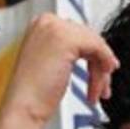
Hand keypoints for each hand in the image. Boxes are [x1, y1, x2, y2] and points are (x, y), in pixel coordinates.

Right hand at [0, 14, 118, 126]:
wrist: (24, 107)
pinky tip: (101, 84)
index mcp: (41, 24)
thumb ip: (67, 52)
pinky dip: (105, 64)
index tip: (102, 68)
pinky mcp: (66, 40)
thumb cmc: (34, 94)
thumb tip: (93, 52)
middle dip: (98, 64)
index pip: (78, 32)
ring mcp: (55, 28)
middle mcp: (46, 22)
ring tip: (98, 91)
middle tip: (103, 85)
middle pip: (88, 38)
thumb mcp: (52, 63)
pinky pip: (98, 47)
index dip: (93, 52)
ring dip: (100, 71)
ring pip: (95, 44)